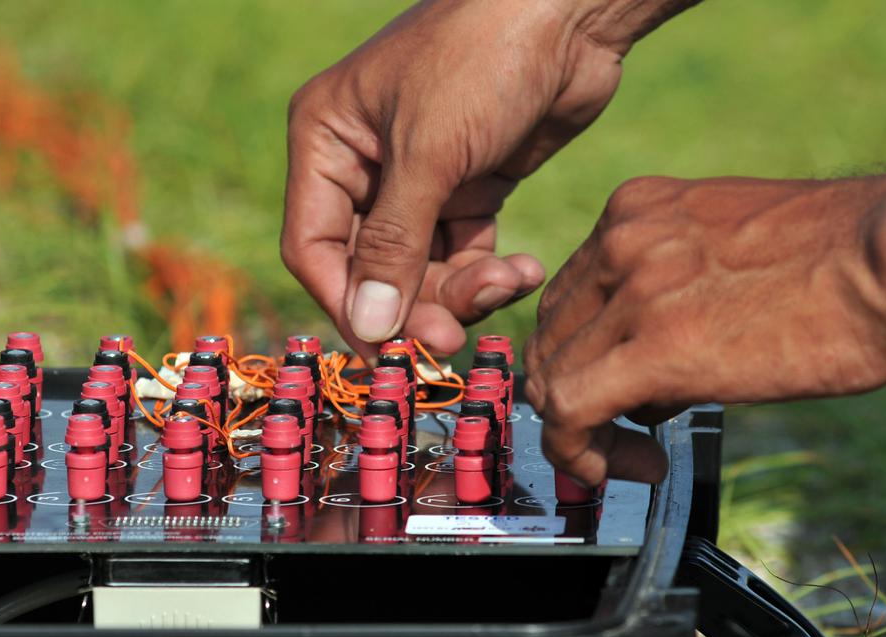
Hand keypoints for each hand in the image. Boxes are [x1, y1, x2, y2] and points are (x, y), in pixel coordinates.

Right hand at [281, 0, 688, 355]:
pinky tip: (524, 269)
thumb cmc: (483, 58)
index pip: (314, 246)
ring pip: (421, 268)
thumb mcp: (429, 153)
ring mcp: (418, 177)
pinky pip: (465, 252)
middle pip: (371, 267)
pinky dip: (490, 271)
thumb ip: (394, 245)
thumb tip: (369, 328)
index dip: (346, 304)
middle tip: (452, 340)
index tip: (384, 352)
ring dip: (461, 291)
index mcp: (326, 141)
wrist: (572, 11)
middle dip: (414, 303)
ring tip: (507, 284)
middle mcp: (363, 164)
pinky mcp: (468, 185)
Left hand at [524, 171, 885, 485]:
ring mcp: (632, 289)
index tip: (614, 395)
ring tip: (631, 459)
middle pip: (550, 336)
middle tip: (617, 436)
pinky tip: (625, 467)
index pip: (567, 296)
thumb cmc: (840, 258)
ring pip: (551, 376)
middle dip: (570, 394)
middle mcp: (621, 240)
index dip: (578, 354)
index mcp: (637, 212)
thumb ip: (673, 293)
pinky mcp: (654, 346)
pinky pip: (570, 409)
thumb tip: (655, 374)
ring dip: (579, 432)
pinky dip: (578, 450)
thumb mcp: (726, 254)